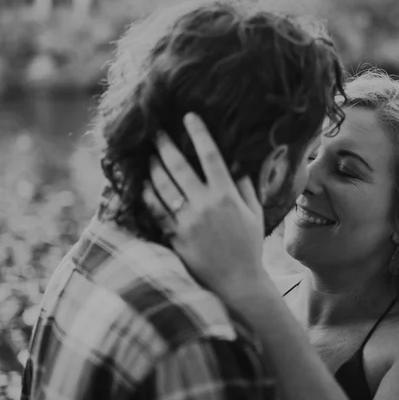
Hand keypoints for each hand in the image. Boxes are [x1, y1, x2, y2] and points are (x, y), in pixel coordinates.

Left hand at [143, 113, 269, 298]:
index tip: (189, 117)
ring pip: (163, 186)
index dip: (198, 133)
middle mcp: (204, 205)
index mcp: (226, 195)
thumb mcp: (254, 213)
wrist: (237, 283)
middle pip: (178, 166)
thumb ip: (245, 185)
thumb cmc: (248, 246)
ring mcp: (187, 221)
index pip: (210, 156)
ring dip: (153, 167)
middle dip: (165, 145)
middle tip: (155, 131)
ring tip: (148, 155)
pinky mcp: (175, 236)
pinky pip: (156, 210)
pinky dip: (148, 195)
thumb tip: (238, 162)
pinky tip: (144, 184)